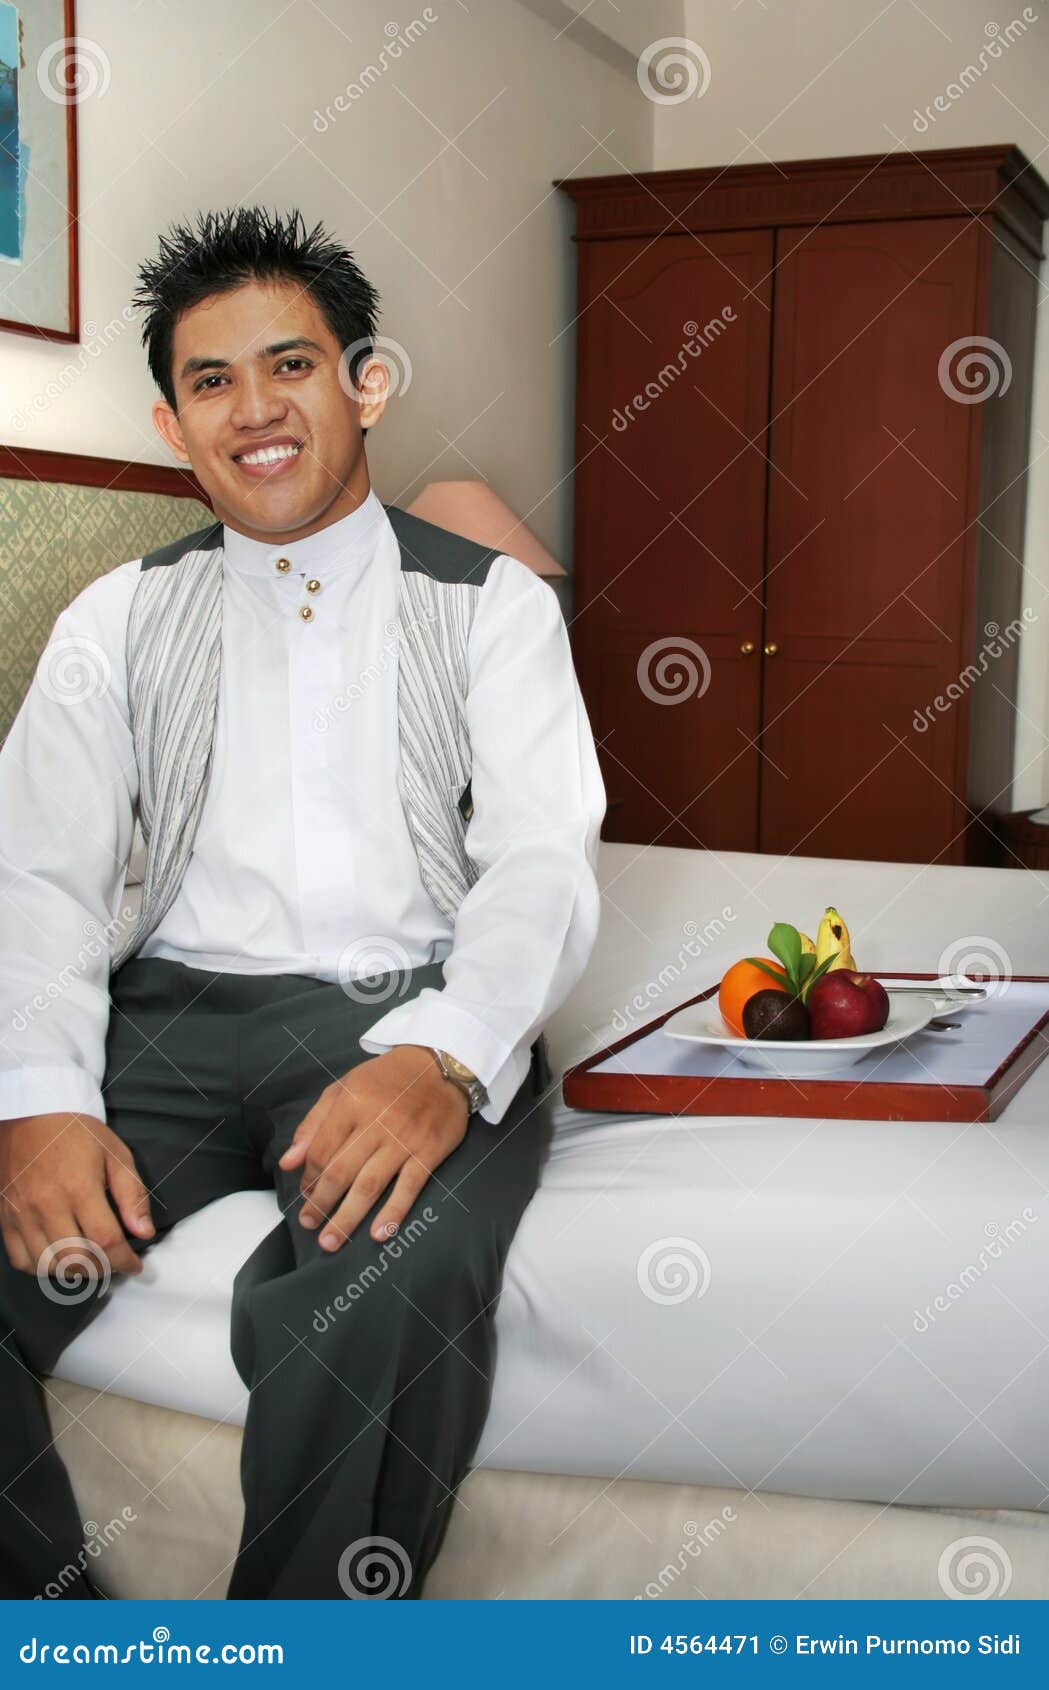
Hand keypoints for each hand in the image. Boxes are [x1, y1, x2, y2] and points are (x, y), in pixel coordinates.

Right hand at [0, 1113, 154, 1279]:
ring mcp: (21, 1213)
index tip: (135, 1264)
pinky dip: (41, 1267)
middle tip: (112, 1263)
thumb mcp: (115, 1153)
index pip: (105, 1241)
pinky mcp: (4, 1216)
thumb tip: (143, 1232)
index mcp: (78, 1187)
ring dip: (73, 1272)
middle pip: (76, 1260)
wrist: (31, 1112)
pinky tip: (57, 1257)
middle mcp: (46, 1205)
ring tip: (88, 1261)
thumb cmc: (77, 1132)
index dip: (124, 1261)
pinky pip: (21, 1259)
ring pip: (47, 1265)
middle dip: (101, 1270)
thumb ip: (132, 1194)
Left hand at [278, 1045, 468, 1249]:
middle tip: (309, 1225)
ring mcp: (405, 1139)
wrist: (439, 1065)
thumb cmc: (385, 1080)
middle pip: (340, 1173)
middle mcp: (377, 1122)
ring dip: (347, 1218)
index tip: (304, 1194)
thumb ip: (313, 1124)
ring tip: (330, 1241)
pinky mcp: (429, 1151)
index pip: (321, 1151)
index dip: (308, 1177)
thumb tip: (288, 1162)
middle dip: (320, 1204)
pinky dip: (393, 1213)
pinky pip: (409, 1187)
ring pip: (369, 1186)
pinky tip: (378, 1234)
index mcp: (351, 1104)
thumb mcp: (343, 1089)